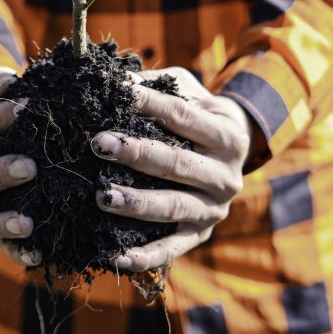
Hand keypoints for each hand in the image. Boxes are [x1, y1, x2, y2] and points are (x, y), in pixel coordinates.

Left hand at [90, 67, 251, 271]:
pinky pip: (171, 249)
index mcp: (225, 135)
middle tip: (98, 143)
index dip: (146, 104)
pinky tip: (114, 255)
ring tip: (102, 195)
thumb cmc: (196, 112)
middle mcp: (226, 175)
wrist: (234, 149)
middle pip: (176, 163)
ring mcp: (213, 209)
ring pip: (172, 207)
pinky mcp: (199, 235)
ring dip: (136, 203)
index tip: (113, 94)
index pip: (181, 116)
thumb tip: (112, 77)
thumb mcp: (186, 90)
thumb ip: (155, 84)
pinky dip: (143, 256)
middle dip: (135, 153)